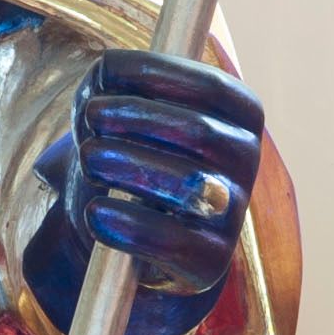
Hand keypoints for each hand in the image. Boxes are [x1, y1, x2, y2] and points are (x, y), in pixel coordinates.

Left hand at [24, 48, 264, 334]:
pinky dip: (127, 224)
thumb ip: (107, 84)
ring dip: (128, 166)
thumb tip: (103, 75)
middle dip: (138, 118)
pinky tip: (95, 212)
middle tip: (90, 117)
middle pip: (199, 132)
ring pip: (191, 184)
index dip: (156, 74)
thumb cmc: (129, 154)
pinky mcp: (211, 261)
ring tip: (87, 159)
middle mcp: (246, 162)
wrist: (130, 233)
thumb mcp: (117, 111)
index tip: (104, 73)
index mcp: (239, 116)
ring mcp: (233, 214)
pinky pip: (173, 242)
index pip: (211, 86)